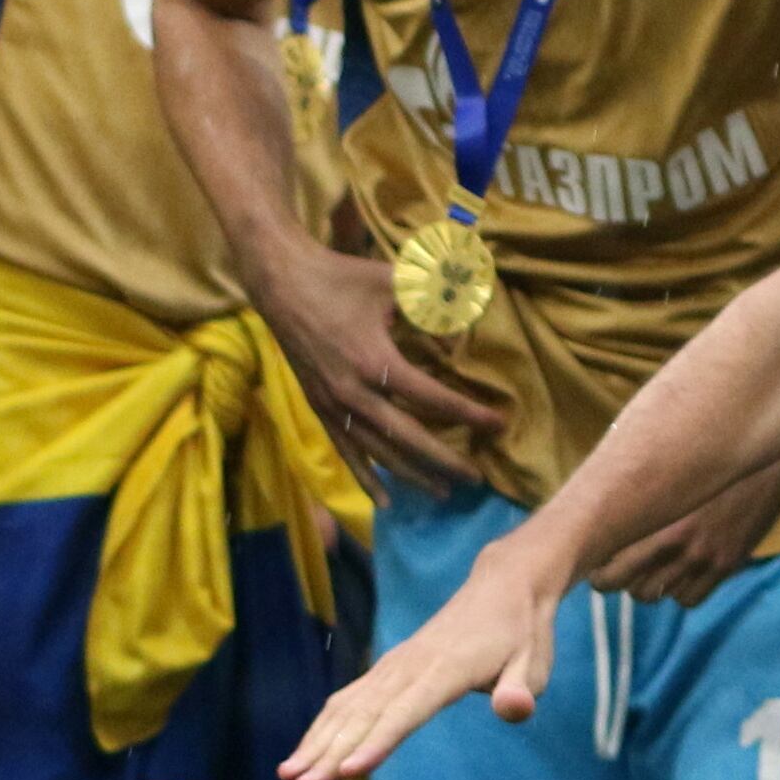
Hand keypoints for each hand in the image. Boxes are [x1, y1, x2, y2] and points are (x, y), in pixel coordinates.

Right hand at [260, 237, 506, 490]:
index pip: (433, 398)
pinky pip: (346, 451)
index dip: (468, 412)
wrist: (281, 283)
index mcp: (375, 362)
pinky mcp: (319, 408)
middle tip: (477, 478)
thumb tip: (464, 334)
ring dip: (412, 474)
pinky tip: (385, 501)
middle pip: (409, 438)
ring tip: (443, 491)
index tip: (498, 423)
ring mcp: (334, 405)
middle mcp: (354, 393)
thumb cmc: (342, 278)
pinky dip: (366, 477)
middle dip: (446, 460)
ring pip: (379, 452)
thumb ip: (433, 307)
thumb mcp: (395, 283)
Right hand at [280, 538, 564, 779]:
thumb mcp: (535, 663)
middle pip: (365, 715)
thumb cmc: (521, 634)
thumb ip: (521, 690)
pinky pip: (347, 699)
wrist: (501, 587)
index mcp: (446, 670)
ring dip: (316, 741)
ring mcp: (393, 666)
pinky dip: (322, 726)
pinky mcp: (387, 669)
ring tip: (289, 777)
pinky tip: (305, 753)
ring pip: (347, 707)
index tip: (348, 772)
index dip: (378, 743)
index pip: (406, 713)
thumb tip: (515, 709)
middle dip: (331, 753)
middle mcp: (410, 667)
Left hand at [597, 455, 779, 606]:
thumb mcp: (667, 475)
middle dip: (622, 584)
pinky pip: (689, 599)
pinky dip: (679, 592)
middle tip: (618, 574)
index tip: (597, 568)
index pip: (612, 569)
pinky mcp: (726, 564)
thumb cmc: (708, 458)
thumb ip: (641, 501)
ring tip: (651, 568)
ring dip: (651, 586)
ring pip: (660, 595)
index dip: (600, 575)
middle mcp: (678, 544)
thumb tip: (607, 517)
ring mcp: (704, 558)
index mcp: (655, 519)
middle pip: (634, 589)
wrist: (765, 460)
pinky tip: (680, 573)